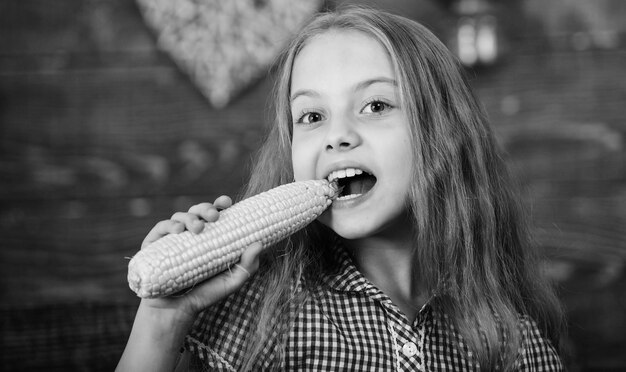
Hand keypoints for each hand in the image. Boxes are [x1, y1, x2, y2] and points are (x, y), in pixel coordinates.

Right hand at [139, 195, 263, 321]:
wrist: (174, 313)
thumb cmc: (204, 296)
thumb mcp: (231, 282)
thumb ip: (247, 266)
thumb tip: (259, 243)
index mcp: (209, 238)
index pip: (214, 215)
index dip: (219, 204)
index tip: (227, 202)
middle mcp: (190, 235)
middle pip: (197, 211)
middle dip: (206, 209)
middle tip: (214, 217)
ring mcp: (171, 239)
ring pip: (180, 217)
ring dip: (190, 217)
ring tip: (198, 228)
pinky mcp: (153, 246)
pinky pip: (160, 228)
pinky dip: (169, 225)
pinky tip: (178, 231)